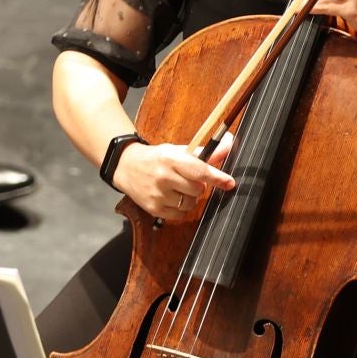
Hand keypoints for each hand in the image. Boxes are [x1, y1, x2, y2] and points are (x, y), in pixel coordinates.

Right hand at [113, 137, 236, 221]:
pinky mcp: (154, 209)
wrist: (126, 167)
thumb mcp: (178, 150)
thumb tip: (229, 143)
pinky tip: (171, 197)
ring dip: (190, 198)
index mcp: (171, 158)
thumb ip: (205, 152)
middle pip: (198, 189)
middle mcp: (164, 177)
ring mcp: (158, 195)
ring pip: (190, 203)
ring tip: (178, 188)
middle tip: (188, 179)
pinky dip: (180, 208)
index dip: (217, 178)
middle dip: (199, 186)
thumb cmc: (157, 158)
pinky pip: (180, 214)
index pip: (199, 170)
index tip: (230, 183)